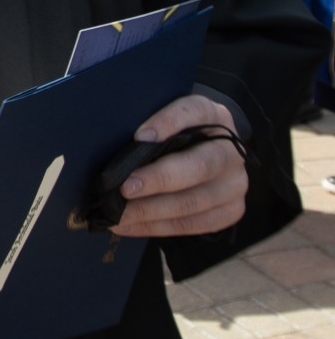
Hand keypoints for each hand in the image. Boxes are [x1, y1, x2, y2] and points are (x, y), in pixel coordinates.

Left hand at [110, 95, 247, 238]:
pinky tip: (127, 226)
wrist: (205, 150)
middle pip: (200, 166)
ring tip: (118, 214)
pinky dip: (156, 226)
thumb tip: (103, 138)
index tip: (139, 136)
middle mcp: (230, 150)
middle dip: (159, 179)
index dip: (169, 122)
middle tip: (124, 188)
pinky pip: (194, 224)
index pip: (194, 111)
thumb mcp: (161, 118)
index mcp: (212, 115)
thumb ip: (145, 127)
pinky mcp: (231, 209)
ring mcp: (235, 183)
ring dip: (152, 210)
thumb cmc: (171, 133)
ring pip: (195, 201)